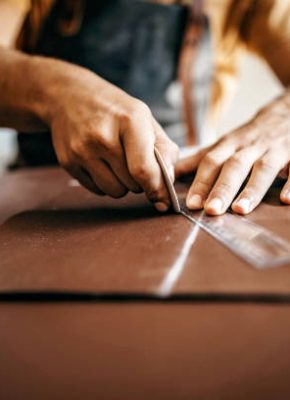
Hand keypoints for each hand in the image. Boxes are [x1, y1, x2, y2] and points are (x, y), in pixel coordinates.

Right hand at [48, 66, 177, 211]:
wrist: (69, 96)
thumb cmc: (114, 110)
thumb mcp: (144, 118)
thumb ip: (164, 149)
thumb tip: (169, 180)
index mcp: (129, 120)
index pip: (144, 170)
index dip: (157, 188)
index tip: (162, 195)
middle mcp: (102, 136)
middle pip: (132, 184)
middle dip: (140, 181)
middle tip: (134, 163)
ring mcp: (82, 151)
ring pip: (115, 192)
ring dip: (122, 185)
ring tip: (117, 162)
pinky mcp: (68, 163)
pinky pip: (97, 190)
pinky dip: (105, 183)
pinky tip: (101, 163)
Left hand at [176, 100, 289, 214]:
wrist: (289, 110)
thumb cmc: (251, 134)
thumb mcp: (225, 142)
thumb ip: (200, 159)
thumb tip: (171, 172)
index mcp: (231, 144)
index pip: (212, 161)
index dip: (200, 181)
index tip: (191, 203)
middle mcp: (251, 146)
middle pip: (234, 166)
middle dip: (222, 188)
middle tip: (211, 210)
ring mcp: (275, 149)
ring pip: (263, 168)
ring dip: (251, 189)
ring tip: (240, 209)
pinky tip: (286, 200)